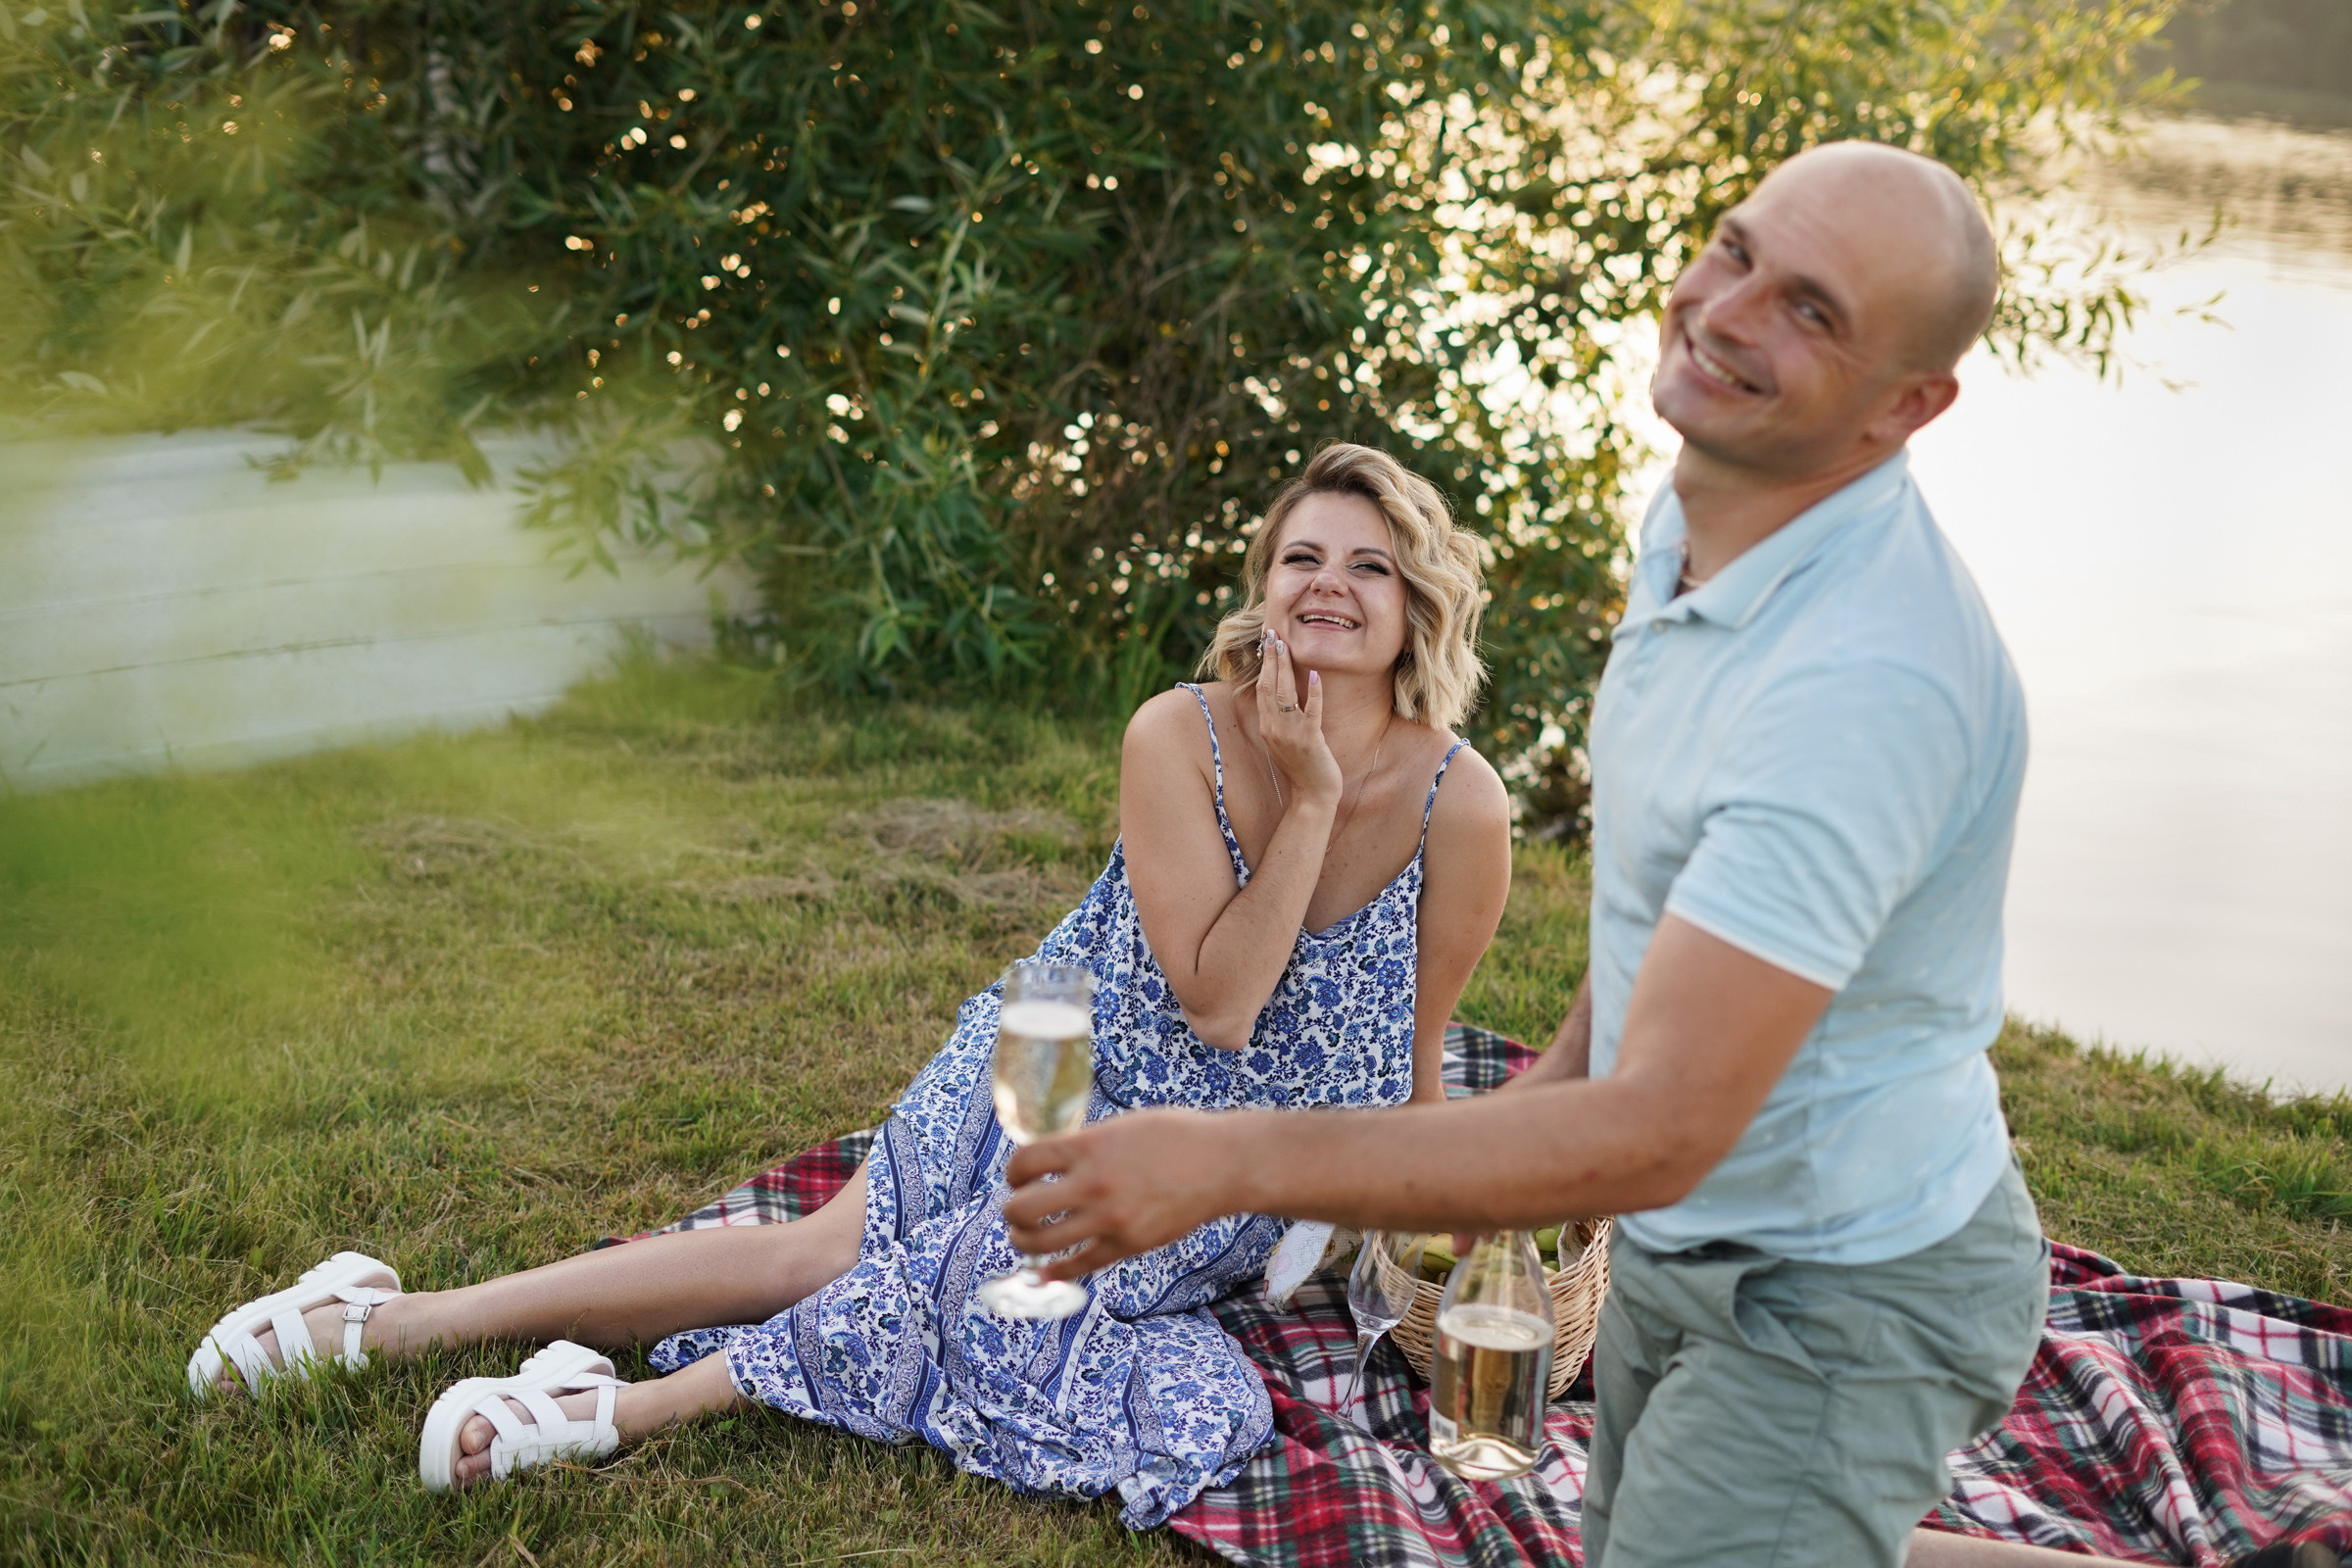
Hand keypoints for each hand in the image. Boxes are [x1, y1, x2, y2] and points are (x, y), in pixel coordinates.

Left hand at [1003, 1108, 1244, 1279]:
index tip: (1017, 1177)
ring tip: (1027, 1237)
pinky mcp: (1128, 1245)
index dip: (1013, 1172)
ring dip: (1025, 1241)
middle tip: (1017, 1210)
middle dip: (1011, 1212)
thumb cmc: (1174, 1137)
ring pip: (1042, 1242)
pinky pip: (1079, 1265)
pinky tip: (1048, 1269)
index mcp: (1088, 1147)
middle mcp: (1093, 1184)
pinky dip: (1056, 1271)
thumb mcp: (1121, 1127)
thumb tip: (1050, 1162)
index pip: (1024, 1162)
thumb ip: (1084, 1145)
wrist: (1222, 1164)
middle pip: (1022, 1208)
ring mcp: (1110, 1219)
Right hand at [1253, 632, 1340, 807]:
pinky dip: (1312, 693)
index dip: (1263, 665)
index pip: (1261, 689)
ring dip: (1284, 667)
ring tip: (1287, 645)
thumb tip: (1282, 696)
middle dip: (1270, 658)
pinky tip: (1314, 676)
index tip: (1267, 643)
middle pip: (1268, 686)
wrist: (1312, 796)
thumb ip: (1281, 720)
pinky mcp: (1310, 741)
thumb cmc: (1303, 767)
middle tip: (1273, 634)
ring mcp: (1290, 735)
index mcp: (1268, 727)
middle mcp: (1274, 729)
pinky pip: (1310, 712)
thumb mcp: (1285, 741)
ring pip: (1284, 695)